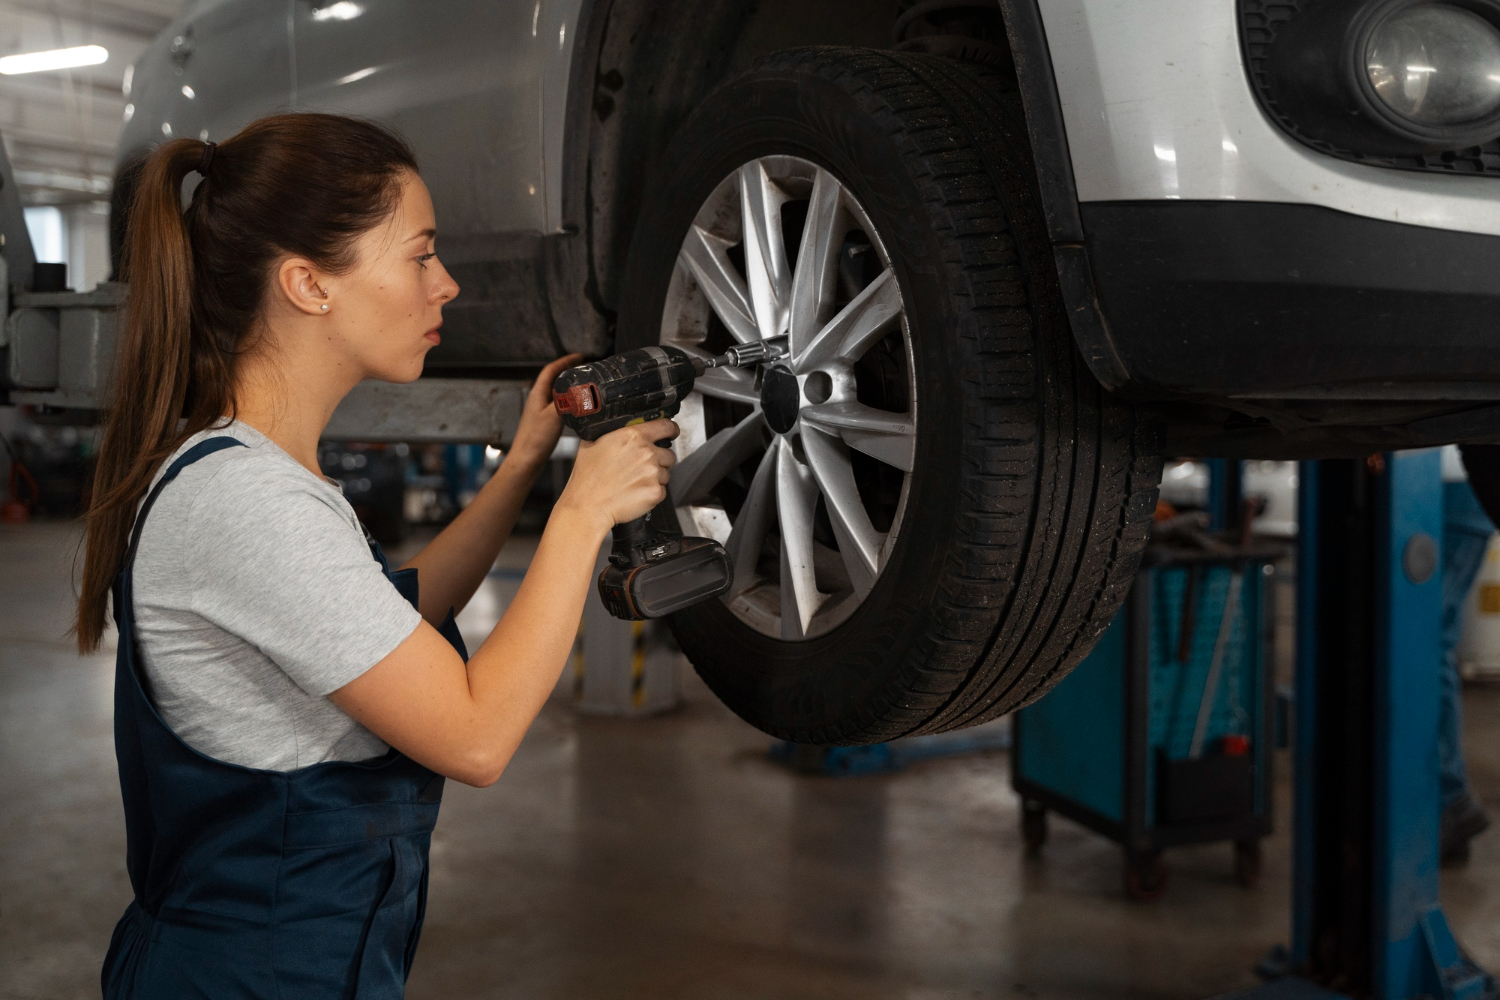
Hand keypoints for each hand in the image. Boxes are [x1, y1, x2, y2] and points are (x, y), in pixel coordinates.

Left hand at [506, 353, 583, 469]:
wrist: (526, 460)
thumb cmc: (536, 439)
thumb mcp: (554, 416)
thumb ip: (566, 400)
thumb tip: (580, 389)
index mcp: (537, 394)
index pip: (551, 370)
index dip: (565, 361)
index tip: (579, 357)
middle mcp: (537, 399)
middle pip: (552, 379)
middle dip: (567, 370)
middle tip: (583, 368)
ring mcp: (539, 411)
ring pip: (555, 392)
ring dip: (568, 385)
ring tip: (582, 384)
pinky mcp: (543, 422)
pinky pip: (557, 404)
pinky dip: (568, 400)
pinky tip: (575, 407)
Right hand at [557, 419, 678, 531]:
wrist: (588, 505)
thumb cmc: (587, 479)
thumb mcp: (591, 444)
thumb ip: (610, 435)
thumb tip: (615, 433)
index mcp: (632, 436)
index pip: (665, 426)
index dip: (671, 430)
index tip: (671, 433)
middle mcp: (646, 452)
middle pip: (669, 454)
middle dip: (659, 460)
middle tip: (642, 468)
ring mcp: (653, 473)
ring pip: (666, 473)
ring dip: (655, 477)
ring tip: (635, 482)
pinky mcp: (655, 492)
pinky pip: (662, 490)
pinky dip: (652, 492)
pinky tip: (636, 493)